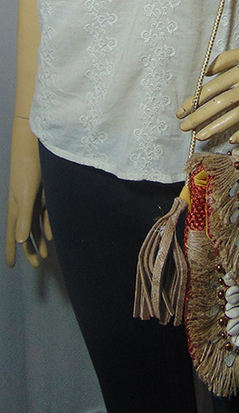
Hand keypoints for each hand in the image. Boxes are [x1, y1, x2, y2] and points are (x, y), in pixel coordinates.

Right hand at [5, 117, 51, 268]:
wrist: (34, 146)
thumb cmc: (27, 169)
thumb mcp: (25, 195)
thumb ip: (24, 218)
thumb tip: (22, 241)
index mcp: (16, 209)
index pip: (13, 236)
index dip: (12, 251)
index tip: (10, 266)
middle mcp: (23, 206)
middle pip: (26, 234)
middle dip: (31, 250)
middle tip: (36, 265)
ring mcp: (34, 199)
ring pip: (36, 225)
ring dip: (41, 240)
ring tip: (46, 255)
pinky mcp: (44, 192)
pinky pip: (45, 213)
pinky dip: (48, 225)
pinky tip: (53, 234)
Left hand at [176, 41, 238, 144]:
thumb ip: (226, 58)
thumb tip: (206, 71)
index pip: (211, 88)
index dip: (193, 101)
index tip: (181, 111)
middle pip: (218, 104)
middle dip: (198, 117)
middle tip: (183, 127)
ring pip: (234, 117)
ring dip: (215, 128)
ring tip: (200, 136)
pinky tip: (231, 140)